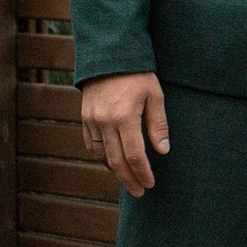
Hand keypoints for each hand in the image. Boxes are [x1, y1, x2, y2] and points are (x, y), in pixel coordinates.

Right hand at [82, 72, 169, 197]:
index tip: (150, 184)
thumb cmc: (137, 74)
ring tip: (128, 178)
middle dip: (128, 179)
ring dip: (114, 170)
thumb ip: (158, 125)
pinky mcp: (84, 117)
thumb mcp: (155, 95)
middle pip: (115, 161)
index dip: (143, 173)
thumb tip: (162, 151)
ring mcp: (91, 120)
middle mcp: (105, 122)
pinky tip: (112, 161)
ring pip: (100, 155)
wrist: (109, 55)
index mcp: (125, 117)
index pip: (134, 155)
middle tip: (139, 191)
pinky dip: (101, 156)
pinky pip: (91, 144)